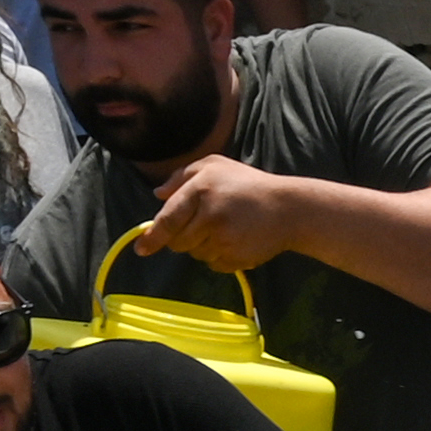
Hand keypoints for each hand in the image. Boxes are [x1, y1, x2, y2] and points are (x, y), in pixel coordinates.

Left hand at [123, 156, 319, 281]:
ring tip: (225, 229)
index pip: (167, 220)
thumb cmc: (248, 184)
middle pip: (178, 242)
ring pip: (196, 254)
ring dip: (203, 246)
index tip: (141, 249)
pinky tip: (235, 240)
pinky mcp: (236, 257)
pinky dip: (219, 257)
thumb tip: (158, 195)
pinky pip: (214, 264)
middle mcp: (209, 215)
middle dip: (183, 238)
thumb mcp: (215, 166)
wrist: (289, 208)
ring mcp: (223, 238)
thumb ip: (182, 176)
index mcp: (200, 190)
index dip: (152, 237)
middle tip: (202, 225)